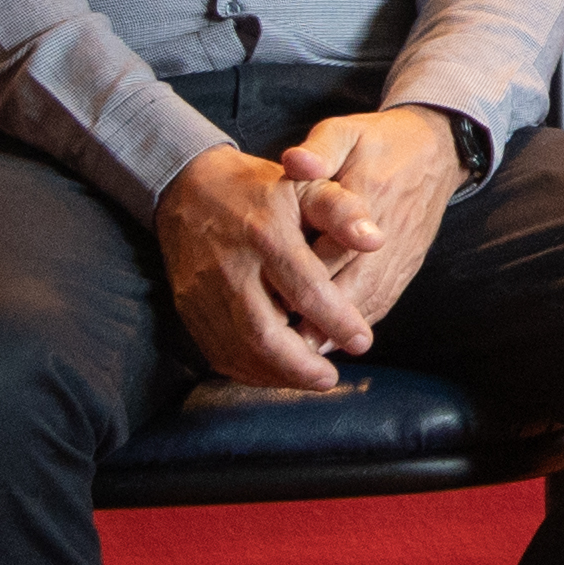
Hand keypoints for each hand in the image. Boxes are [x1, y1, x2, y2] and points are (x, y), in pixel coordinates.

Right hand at [156, 147, 373, 390]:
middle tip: (332, 378)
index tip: (363, 341)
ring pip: (238, 347)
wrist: (188, 187)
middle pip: (264, 331)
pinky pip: (215, 349)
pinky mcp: (188, 306)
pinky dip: (246, 369)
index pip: (305, 288)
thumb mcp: (307, 185)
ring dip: (276, 373)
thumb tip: (376, 241)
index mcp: (267, 234)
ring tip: (311, 380)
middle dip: (301, 364)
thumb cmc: (261, 189)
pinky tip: (275, 373)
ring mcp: (204, 291)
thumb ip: (343, 211)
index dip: (336, 320)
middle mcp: (232, 267)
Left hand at [281, 105, 463, 332]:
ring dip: (340, 330)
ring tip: (304, 354)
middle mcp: (388, 233)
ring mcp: (402, 253)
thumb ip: (320, 149)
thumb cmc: (381, 142)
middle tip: (282, 345)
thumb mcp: (347, 131)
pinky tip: (333, 340)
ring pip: (371, 300)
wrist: (437, 149)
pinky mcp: (408, 263)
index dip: (302, 279)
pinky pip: (385, 299)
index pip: (333, 247)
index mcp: (369, 198)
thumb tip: (296, 163)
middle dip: (320, 319)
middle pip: (353, 286)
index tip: (268, 301)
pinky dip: (358, 323)